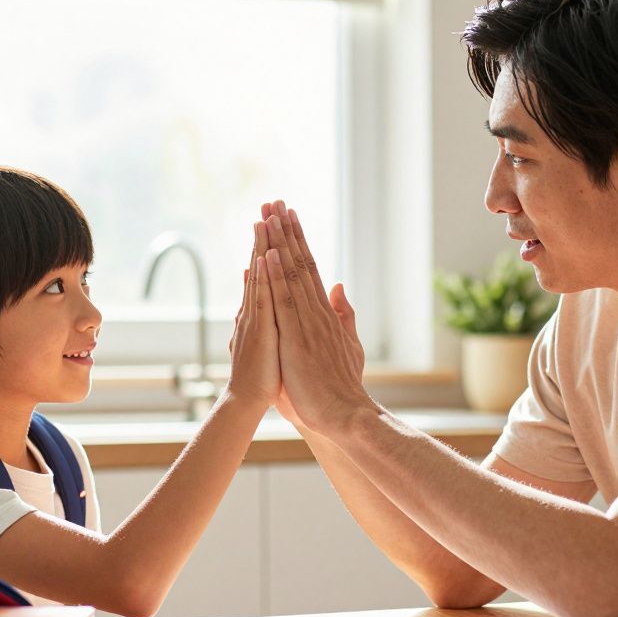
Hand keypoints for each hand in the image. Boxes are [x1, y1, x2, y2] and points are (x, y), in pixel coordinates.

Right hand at [226, 219, 278, 405]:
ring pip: (260, 274)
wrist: (248, 401)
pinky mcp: (259, 330)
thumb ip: (275, 313)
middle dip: (267, 231)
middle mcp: (256, 307)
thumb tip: (275, 292)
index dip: (273, 241)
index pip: (269, 268)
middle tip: (270, 200)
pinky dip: (262, 276)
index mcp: (264, 309)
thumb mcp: (272, 338)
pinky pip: (261, 298)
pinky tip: (263, 256)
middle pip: (262, 261)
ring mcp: (256, 316)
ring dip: (262, 244)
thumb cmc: (263, 375)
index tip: (278, 215)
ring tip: (265, 215)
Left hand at [261, 201, 370, 434]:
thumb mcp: (346, 345)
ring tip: (271, 215)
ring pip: (293, 275)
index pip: (310, 269)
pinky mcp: (298, 338)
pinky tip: (271, 254)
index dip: (298, 241)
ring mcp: (308, 324)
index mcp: (325, 315)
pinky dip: (278, 277)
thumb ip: (343, 315)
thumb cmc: (341, 387)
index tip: (289, 217)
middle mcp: (318, 312)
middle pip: (301, 263)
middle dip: (287, 231)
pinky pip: (286, 301)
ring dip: (280, 244)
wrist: (345, 415)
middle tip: (276, 201)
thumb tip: (339, 287)